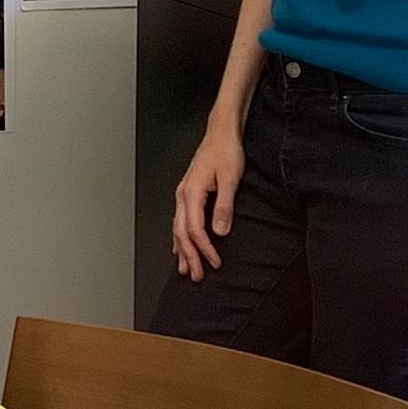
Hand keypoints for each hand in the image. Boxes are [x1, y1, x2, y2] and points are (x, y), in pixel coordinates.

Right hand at [171, 120, 245, 279]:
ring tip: (184, 268)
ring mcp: (183, 194)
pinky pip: (180, 220)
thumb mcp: (230, 179)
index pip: (196, 230)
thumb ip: (224, 206)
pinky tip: (179, 246)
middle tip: (196, 276)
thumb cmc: (226, 151)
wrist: (221, 133)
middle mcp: (183, 195)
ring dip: (182, 250)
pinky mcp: (188, 192)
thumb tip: (219, 231)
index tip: (215, 263)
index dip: (205, 249)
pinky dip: (179, 237)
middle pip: (182, 233)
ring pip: (177, 228)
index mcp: (192, 193)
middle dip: (189, 256)